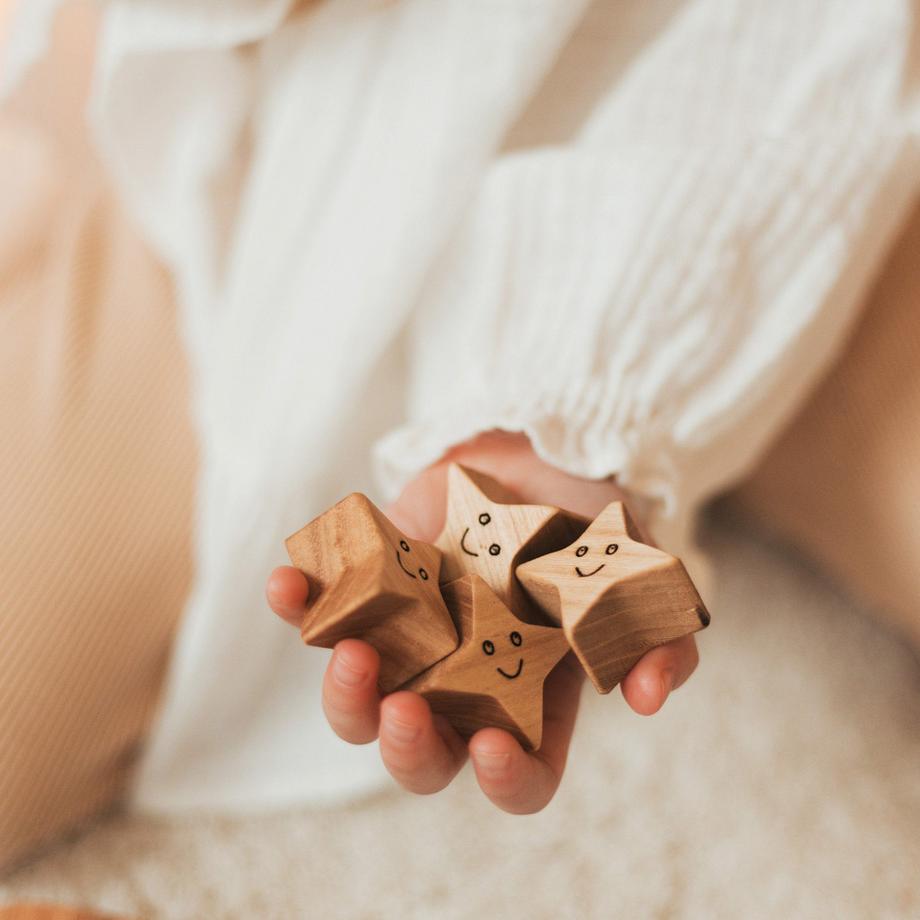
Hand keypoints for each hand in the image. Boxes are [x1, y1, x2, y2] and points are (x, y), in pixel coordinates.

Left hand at [266, 431, 698, 812]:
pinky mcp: (371, 590)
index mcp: (531, 696)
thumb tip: (646, 697)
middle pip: (424, 756)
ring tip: (346, 649)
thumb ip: (658, 634)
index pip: (518, 775)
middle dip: (407, 747)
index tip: (492, 748)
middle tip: (405, 706)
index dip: (505, 779)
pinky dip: (298, 604)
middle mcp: (465, 682)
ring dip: (343, 694)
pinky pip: (320, 613)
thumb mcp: (636, 572)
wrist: (534, 452)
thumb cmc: (588, 522)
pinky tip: (287, 584)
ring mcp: (412, 641)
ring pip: (359, 704)